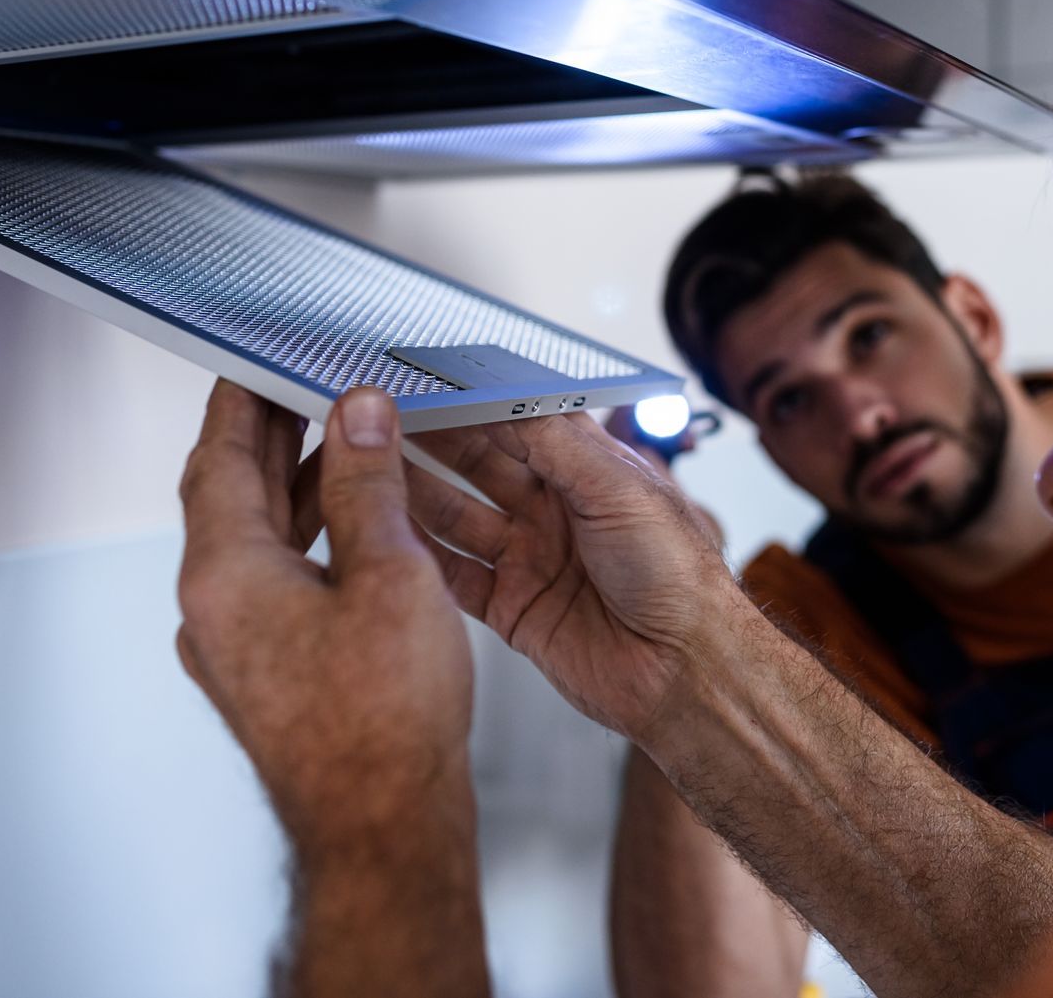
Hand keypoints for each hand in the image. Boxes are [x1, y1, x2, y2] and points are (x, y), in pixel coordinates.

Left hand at [175, 381, 473, 850]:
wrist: (384, 829)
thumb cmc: (383, 724)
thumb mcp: (389, 574)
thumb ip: (369, 485)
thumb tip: (359, 417)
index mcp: (225, 574)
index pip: (221, 456)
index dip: (244, 398)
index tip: (263, 358)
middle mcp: (214, 608)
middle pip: (232, 494)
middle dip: (271, 435)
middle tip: (310, 386)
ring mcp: (236, 646)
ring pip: (256, 539)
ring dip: (296, 486)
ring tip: (349, 445)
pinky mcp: (267, 672)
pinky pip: (276, 580)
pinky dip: (308, 538)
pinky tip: (357, 529)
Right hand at [404, 412, 738, 744]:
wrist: (685, 670)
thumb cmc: (678, 575)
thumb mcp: (619, 487)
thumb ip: (556, 442)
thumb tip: (503, 394)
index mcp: (589, 471)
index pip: (517, 422)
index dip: (472, 402)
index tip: (426, 383)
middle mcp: (556, 510)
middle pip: (479, 464)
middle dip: (431, 439)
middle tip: (380, 415)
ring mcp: (531, 558)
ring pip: (456, 515)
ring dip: (414, 491)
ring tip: (366, 462)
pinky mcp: (512, 607)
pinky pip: (453, 574)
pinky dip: (419, 554)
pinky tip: (384, 530)